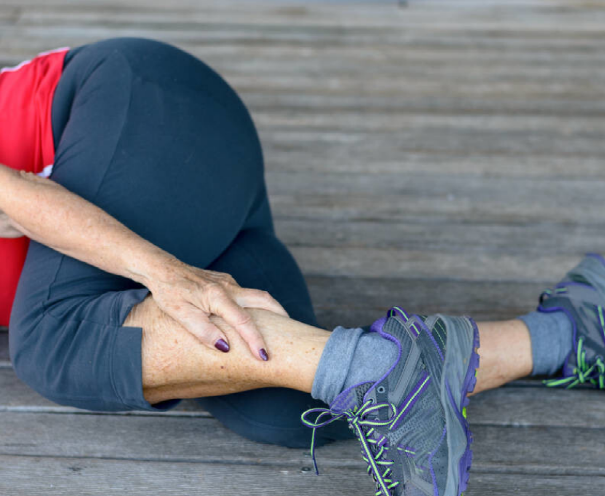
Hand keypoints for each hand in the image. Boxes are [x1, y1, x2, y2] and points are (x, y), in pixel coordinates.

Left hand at [147, 259, 287, 360]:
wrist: (162, 269)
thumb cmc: (169, 293)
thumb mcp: (181, 315)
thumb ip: (203, 331)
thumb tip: (226, 347)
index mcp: (218, 296)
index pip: (244, 321)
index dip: (256, 341)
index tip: (265, 357)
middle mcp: (228, 286)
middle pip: (264, 300)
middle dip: (280, 316)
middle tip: (292, 333)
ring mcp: (228, 281)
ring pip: (257, 295)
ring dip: (270, 310)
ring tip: (278, 328)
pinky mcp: (225, 280)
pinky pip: (247, 294)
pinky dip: (257, 306)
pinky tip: (253, 317)